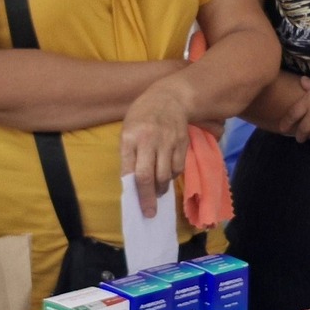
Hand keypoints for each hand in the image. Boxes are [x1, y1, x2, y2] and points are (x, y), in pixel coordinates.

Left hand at [121, 80, 191, 215]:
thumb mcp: (127, 131)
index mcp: (130, 138)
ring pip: (165, 175)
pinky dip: (172, 176)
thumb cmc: (142, 116)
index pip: (130, 171)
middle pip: (148, 177)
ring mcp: (167, 142)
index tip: (137, 208)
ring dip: (161, 189)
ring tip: (157, 192)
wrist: (169, 97)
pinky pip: (178, 168)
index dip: (134, 192)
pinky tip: (167, 176)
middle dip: (149, 198)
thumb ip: (128, 155)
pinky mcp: (182, 143)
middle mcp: (149, 141)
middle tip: (150, 212)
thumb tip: (131, 183)